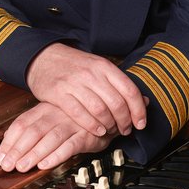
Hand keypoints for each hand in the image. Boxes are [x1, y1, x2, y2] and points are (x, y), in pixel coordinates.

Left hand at [0, 101, 112, 172]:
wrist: (105, 113)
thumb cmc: (73, 118)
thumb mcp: (50, 118)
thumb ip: (31, 128)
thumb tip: (7, 144)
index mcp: (44, 109)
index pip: (21, 123)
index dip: (9, 142)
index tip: (1, 158)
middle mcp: (56, 114)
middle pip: (33, 131)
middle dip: (18, 150)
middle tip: (8, 166)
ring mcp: (71, 124)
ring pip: (50, 138)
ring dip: (34, 153)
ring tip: (23, 167)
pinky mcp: (86, 135)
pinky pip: (70, 145)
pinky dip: (57, 155)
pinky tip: (46, 164)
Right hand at [26, 43, 147, 137]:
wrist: (44, 58)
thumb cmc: (75, 66)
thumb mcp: (99, 67)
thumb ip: (118, 83)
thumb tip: (144, 101)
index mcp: (104, 66)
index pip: (130, 90)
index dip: (139, 110)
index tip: (141, 123)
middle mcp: (91, 74)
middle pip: (117, 103)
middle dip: (125, 121)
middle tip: (125, 130)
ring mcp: (74, 83)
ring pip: (100, 110)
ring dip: (109, 125)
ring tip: (111, 130)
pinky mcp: (59, 93)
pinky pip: (79, 114)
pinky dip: (91, 125)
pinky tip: (97, 130)